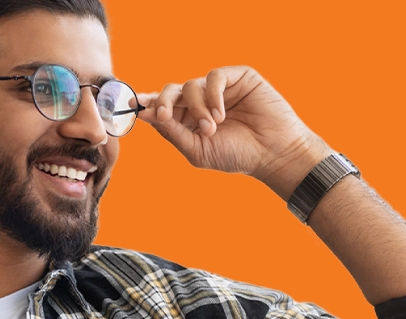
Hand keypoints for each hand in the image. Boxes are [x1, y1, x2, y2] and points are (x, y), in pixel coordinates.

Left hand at [137, 66, 330, 198]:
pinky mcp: (237, 77)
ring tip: (212, 128)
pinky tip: (221, 114)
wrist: (272, 152)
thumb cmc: (236, 155)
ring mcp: (217, 89)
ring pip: (191, 85)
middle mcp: (199, 102)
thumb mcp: (197, 150)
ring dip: (197, 109)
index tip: (133, 104)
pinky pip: (214, 76)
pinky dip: (213, 95)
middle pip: (170, 91)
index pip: (162, 107)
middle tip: (166, 117)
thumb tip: (146, 114)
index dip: (147, 103)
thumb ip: (172, 131)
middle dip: (165, 102)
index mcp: (187, 120)